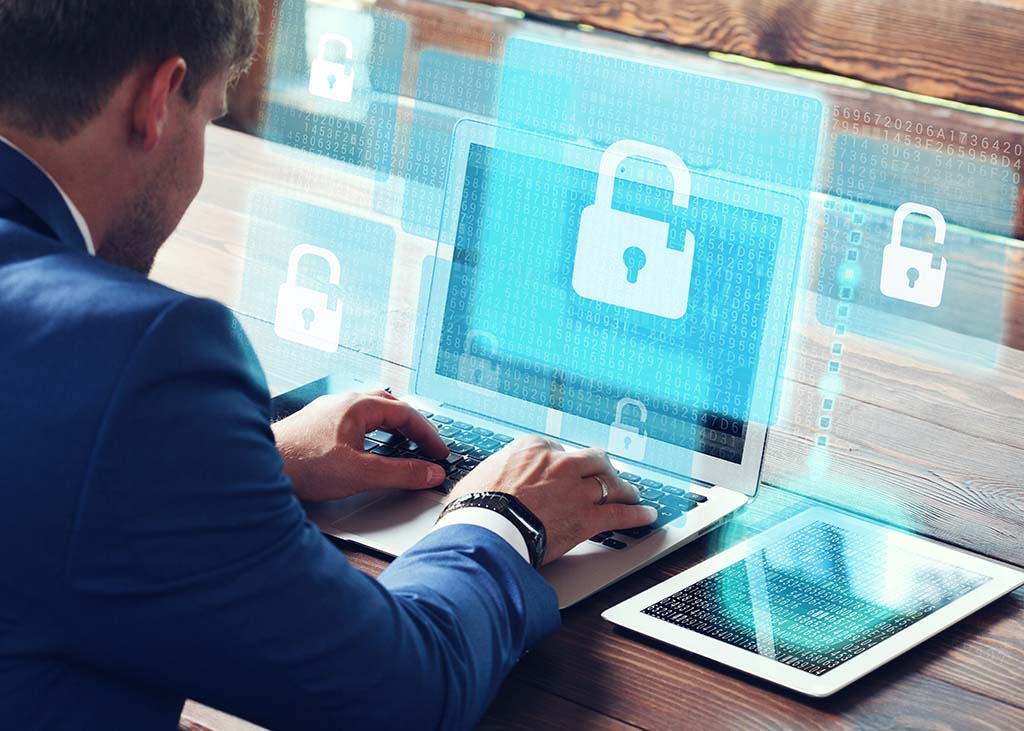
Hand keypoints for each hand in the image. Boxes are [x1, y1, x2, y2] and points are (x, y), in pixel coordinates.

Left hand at [273, 391, 449, 501]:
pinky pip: (353, 421)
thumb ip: (400, 473)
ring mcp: (328, 411)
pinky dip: (371, 431)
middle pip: (390, 407)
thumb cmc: (303, 464)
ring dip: (391, 426)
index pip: (407, 413)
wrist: (259, 466)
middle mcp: (344, 402)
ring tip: (402, 443)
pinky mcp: (315, 425)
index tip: (440, 453)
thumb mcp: (361, 473)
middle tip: (426, 446)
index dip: (428, 434)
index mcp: (359, 406)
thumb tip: (430, 473)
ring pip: (370, 412)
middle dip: (412, 426)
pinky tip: (366, 447)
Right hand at [448, 437, 656, 564]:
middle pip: (592, 460)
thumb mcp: (481, 476)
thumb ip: (497, 474)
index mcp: (532, 448)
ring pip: (610, 483)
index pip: (557, 450)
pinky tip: (646, 515)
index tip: (565, 472)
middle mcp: (560, 463)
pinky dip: (636, 514)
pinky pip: (620, 513)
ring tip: (631, 493)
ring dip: (623, 488)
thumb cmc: (475, 506)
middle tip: (606, 474)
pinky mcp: (587, 517)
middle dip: (601, 468)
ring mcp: (576, 489)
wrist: (486, 529)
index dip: (563, 464)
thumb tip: (488, 483)